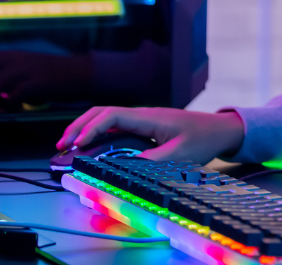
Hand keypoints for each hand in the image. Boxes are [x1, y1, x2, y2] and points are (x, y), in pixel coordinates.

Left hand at [0, 50, 93, 103]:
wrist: (85, 73)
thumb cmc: (55, 76)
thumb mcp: (28, 72)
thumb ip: (8, 81)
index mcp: (13, 56)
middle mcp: (18, 59)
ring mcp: (29, 69)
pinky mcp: (39, 81)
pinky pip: (17, 94)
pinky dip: (10, 105)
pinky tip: (11, 111)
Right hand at [58, 106, 245, 163]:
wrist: (220, 129)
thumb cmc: (203, 139)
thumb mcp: (180, 155)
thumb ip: (153, 161)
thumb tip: (124, 168)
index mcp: (148, 117)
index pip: (111, 116)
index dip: (91, 129)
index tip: (77, 145)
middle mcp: (142, 115)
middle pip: (102, 113)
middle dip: (79, 126)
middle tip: (61, 146)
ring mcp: (142, 120)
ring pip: (106, 118)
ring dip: (86, 129)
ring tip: (68, 146)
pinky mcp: (144, 127)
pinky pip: (116, 126)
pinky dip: (98, 134)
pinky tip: (90, 146)